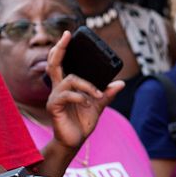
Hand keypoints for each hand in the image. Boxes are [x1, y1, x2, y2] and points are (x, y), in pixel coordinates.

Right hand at [45, 31, 124, 149]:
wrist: (74, 142)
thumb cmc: (82, 123)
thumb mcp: (98, 106)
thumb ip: (107, 94)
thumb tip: (121, 82)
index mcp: (66, 85)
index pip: (60, 62)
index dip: (62, 48)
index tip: (68, 34)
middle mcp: (58, 88)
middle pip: (53, 63)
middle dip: (60, 48)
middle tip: (66, 36)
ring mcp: (55, 97)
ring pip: (69, 79)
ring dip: (86, 85)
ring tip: (97, 94)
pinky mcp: (54, 107)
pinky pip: (66, 95)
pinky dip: (80, 96)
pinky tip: (87, 103)